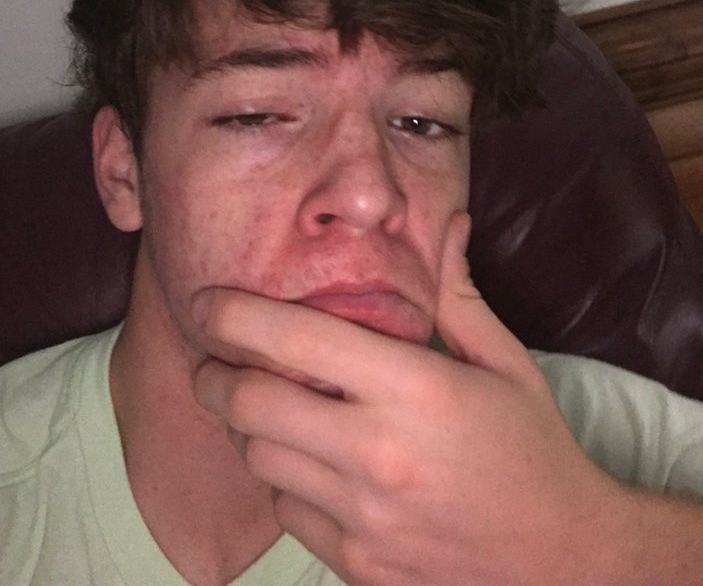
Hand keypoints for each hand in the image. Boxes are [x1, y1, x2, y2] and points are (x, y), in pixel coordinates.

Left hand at [194, 213, 632, 585]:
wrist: (564, 563)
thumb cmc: (533, 449)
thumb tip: (447, 220)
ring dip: (246, 425)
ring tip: (261, 402)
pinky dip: (281, 478)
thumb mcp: (506, 363)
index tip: (207, 300)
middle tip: (214, 361)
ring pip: (259, 458)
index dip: (237, 314)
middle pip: (252, 404)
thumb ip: (459, 292)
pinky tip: (305, 459)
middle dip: (215, 376)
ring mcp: (364, 517)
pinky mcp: (358, 563)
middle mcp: (380, 453)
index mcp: (417, 390)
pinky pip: (285, 510)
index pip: (299, 338)